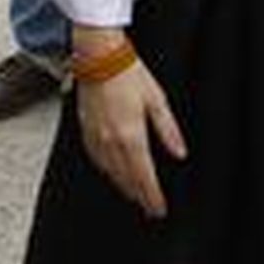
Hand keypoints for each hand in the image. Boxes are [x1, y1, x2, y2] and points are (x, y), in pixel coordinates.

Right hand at [72, 26, 186, 219]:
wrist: (98, 55)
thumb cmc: (127, 71)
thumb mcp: (157, 99)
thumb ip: (168, 130)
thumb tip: (179, 152)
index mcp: (131, 136)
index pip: (144, 177)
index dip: (152, 196)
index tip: (159, 209)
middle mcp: (111, 140)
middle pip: (126, 178)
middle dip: (138, 195)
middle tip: (148, 207)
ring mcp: (96, 135)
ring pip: (109, 171)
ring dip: (122, 185)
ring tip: (132, 194)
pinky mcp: (84, 127)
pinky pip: (95, 157)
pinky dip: (105, 169)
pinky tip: (110, 170)